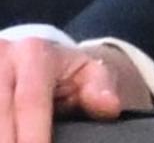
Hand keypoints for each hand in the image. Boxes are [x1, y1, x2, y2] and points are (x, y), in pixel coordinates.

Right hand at [0, 38, 149, 142]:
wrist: (36, 59)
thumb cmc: (63, 74)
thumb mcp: (88, 73)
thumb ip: (99, 87)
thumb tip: (109, 106)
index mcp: (34, 54)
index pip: (29, 103)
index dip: (32, 138)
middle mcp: (0, 57)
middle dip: (9, 142)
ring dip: (0, 137)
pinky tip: (3, 140)